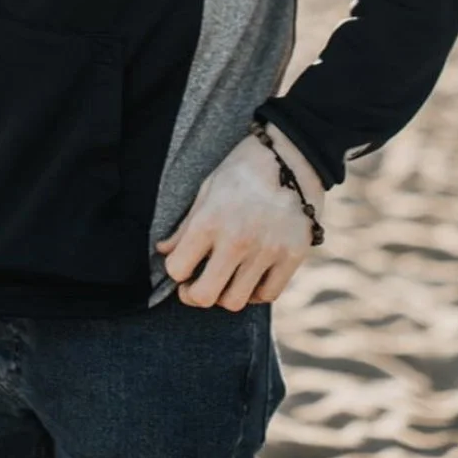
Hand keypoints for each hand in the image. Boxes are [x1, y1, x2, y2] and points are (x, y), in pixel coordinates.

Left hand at [154, 125, 324, 310]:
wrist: (293, 156)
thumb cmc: (243, 169)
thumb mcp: (208, 188)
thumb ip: (186, 225)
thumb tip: (164, 250)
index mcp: (210, 220)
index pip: (177, 268)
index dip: (174, 271)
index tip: (180, 267)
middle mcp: (237, 240)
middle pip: (205, 296)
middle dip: (193, 295)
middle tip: (195, 285)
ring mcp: (267, 251)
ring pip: (235, 301)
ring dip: (224, 294)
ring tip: (224, 279)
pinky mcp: (292, 257)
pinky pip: (268, 295)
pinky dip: (255, 292)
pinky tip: (250, 276)